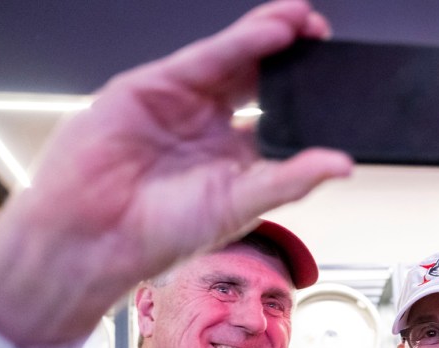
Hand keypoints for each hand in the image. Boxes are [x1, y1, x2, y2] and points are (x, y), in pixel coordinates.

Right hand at [0, 0, 352, 346]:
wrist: (96, 236)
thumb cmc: (161, 233)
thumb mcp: (242, 204)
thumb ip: (292, 179)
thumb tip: (341, 165)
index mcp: (236, 157)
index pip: (280, 115)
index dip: (306, 96)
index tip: (339, 81)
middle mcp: (211, 125)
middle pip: (258, 77)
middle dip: (291, 54)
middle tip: (322, 34)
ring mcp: (182, 103)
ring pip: (233, 59)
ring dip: (269, 36)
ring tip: (303, 20)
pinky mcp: (153, 86)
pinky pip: (203, 59)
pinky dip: (238, 43)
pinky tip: (270, 32)